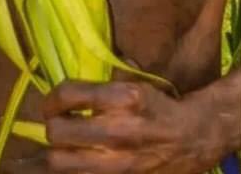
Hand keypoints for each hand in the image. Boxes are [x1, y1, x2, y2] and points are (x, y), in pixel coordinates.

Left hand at [42, 80, 222, 173]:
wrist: (191, 140)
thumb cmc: (161, 107)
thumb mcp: (138, 84)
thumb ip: (108, 79)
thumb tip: (77, 77)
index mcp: (124, 99)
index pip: (68, 94)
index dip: (52, 98)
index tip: (53, 102)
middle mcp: (116, 131)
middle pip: (57, 133)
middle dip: (51, 127)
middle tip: (55, 124)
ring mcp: (115, 162)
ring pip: (60, 163)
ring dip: (51, 155)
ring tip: (50, 150)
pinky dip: (69, 169)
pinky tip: (68, 163)